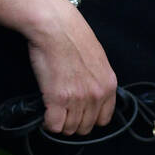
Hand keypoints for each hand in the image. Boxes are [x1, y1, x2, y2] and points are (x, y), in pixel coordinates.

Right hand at [0, 0, 117, 135]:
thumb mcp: (97, 59)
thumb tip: (90, 94)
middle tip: (62, 110)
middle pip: (85, 127)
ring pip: (69, 129)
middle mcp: (96, 94)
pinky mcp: (58, 99)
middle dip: (73, 122)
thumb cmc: (72, 36)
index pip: (103, 120)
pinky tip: (45, 110)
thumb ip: (97, 80)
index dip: (89, 118)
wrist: (55, 26)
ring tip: (53, 107)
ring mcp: (78, 98)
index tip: (79, 113)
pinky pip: (54, 125)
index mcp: (108, 85)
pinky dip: (47, 122)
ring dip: (59, 122)